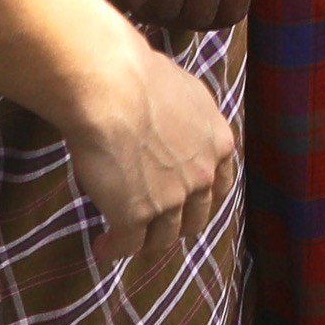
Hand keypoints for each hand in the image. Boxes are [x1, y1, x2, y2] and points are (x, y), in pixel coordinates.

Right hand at [58, 40, 239, 271]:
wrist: (112, 86)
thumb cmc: (138, 76)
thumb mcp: (184, 91)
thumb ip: (188, 115)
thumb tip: (176, 114)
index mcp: (218, 142)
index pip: (220, 184)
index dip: (204, 197)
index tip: (190, 203)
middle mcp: (201, 175)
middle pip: (196, 217)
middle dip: (178, 225)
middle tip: (158, 226)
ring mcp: (171, 199)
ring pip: (164, 237)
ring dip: (147, 241)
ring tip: (126, 240)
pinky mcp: (136, 215)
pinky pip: (128, 244)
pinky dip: (115, 249)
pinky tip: (104, 247)